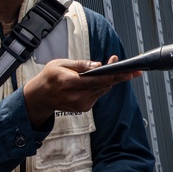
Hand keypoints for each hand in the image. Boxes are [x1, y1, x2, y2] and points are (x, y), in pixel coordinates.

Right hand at [23, 56, 139, 128]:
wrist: (40, 97)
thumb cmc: (50, 77)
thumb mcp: (61, 64)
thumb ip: (81, 64)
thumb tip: (99, 65)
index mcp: (69, 83)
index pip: (97, 80)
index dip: (115, 76)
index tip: (129, 73)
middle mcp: (77, 96)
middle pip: (104, 85)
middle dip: (117, 75)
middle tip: (132, 69)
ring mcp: (81, 104)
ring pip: (103, 89)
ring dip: (110, 79)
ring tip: (115, 66)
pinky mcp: (84, 107)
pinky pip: (98, 93)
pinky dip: (102, 85)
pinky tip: (102, 77)